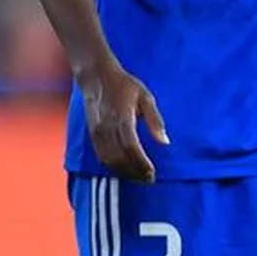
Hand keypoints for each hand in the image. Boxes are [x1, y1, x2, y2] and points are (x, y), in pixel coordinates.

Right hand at [77, 62, 168, 181]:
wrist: (96, 76)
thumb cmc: (124, 85)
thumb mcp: (146, 97)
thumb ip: (156, 120)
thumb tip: (165, 142)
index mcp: (122, 116)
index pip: (131, 146)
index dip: (141, 163)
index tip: (152, 173)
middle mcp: (106, 126)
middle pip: (119, 157)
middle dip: (134, 171)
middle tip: (148, 179)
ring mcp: (97, 130)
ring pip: (108, 159)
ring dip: (123, 171)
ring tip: (138, 176)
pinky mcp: (92, 133)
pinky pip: (101, 155)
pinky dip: (113, 165)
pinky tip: (124, 168)